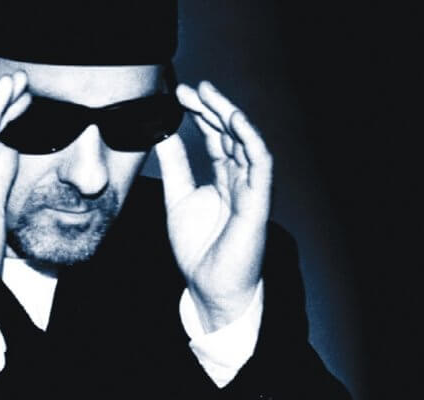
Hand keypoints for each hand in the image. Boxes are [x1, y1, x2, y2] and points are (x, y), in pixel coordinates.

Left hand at [155, 81, 272, 331]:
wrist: (208, 288)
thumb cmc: (199, 249)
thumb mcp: (178, 198)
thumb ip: (175, 167)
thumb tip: (162, 135)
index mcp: (224, 179)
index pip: (216, 137)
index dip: (201, 113)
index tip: (180, 94)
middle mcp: (241, 180)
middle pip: (231, 134)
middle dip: (213, 108)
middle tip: (193, 88)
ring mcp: (252, 189)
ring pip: (247, 143)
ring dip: (230, 116)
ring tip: (210, 96)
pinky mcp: (258, 203)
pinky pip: (261, 165)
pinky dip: (250, 140)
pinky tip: (234, 121)